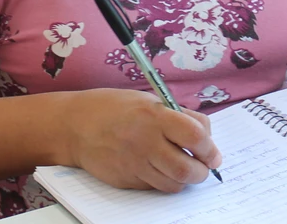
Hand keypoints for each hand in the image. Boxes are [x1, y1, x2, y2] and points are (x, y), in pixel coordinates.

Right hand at [64, 89, 222, 193]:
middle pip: (188, 169)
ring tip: (181, 167)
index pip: (196, 136)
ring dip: (184, 179)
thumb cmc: (112, 108)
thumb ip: (178, 115)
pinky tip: (158, 168)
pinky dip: (163, 180)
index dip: (209, 147)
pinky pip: (154, 186)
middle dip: (202, 171)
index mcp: (155, 116)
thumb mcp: (147, 100)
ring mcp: (136, 164)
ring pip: (174, 184)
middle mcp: (146, 142)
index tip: (211, 151)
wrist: (74, 126)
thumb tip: (205, 134)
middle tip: (203, 166)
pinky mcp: (127, 179)